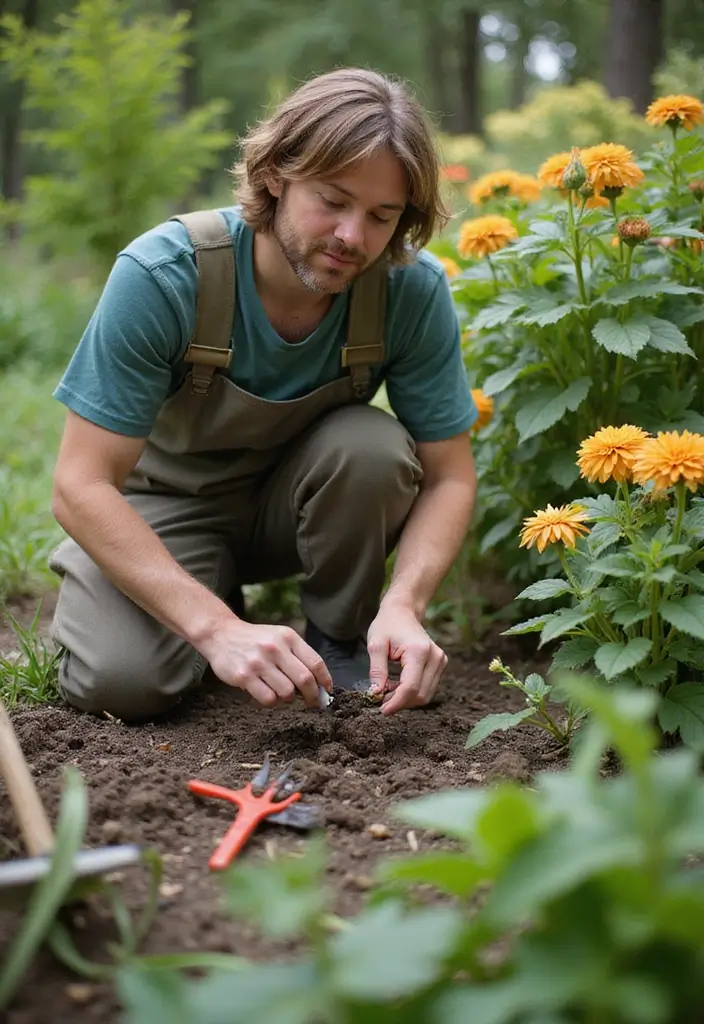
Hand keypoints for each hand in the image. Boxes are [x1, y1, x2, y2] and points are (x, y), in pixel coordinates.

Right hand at [203, 619, 331, 709]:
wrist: (221, 634)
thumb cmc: (256, 640)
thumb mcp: (279, 637)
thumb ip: (298, 655)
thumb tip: (319, 684)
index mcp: (288, 637)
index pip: (315, 662)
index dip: (325, 680)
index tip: (327, 691)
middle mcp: (275, 648)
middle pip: (304, 680)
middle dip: (312, 696)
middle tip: (312, 703)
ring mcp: (259, 662)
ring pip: (287, 692)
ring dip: (289, 698)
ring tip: (282, 692)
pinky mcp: (244, 676)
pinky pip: (268, 699)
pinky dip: (272, 701)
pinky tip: (267, 693)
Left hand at [366, 604, 447, 715]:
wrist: (403, 611)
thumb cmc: (387, 625)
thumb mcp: (375, 645)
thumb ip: (376, 671)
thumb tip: (376, 694)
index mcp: (419, 651)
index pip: (410, 687)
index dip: (396, 702)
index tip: (381, 710)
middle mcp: (435, 657)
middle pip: (420, 695)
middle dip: (400, 702)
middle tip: (380, 698)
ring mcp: (440, 661)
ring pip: (425, 695)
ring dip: (405, 699)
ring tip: (387, 689)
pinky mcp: (440, 664)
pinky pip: (427, 688)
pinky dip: (411, 692)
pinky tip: (397, 685)